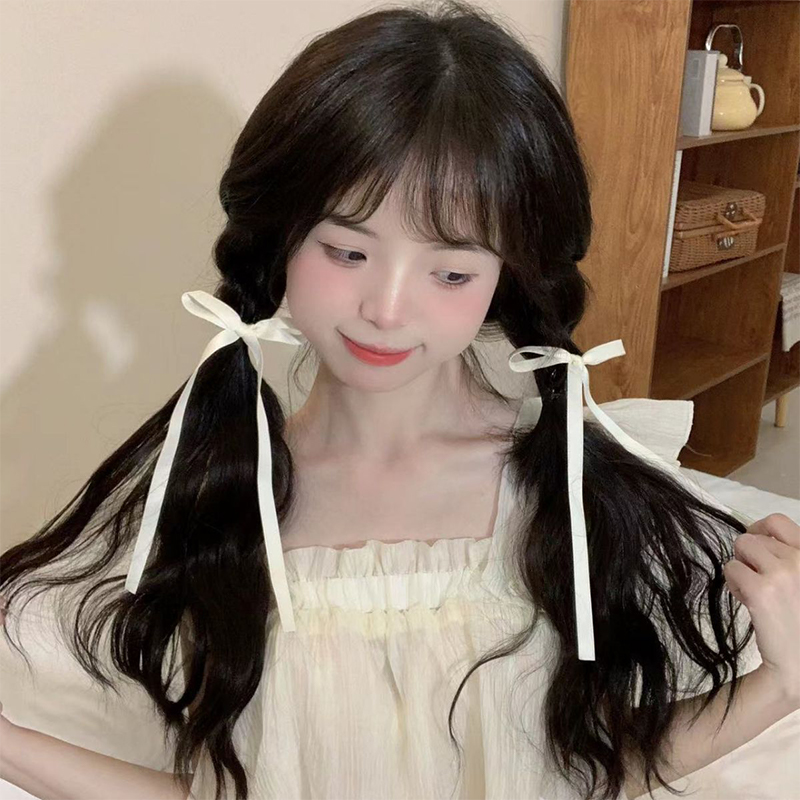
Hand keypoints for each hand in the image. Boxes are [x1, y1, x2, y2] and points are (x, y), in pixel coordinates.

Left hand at [723, 513, 799, 703]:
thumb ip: (788, 558)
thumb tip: (756, 534)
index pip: (778, 522)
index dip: (759, 529)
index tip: (755, 544)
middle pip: (752, 538)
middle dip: (749, 558)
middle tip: (759, 583)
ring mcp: (783, 573)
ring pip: (739, 549)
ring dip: (740, 569)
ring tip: (755, 591)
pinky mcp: (762, 590)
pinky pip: (731, 569)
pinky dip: (734, 584)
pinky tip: (749, 602)